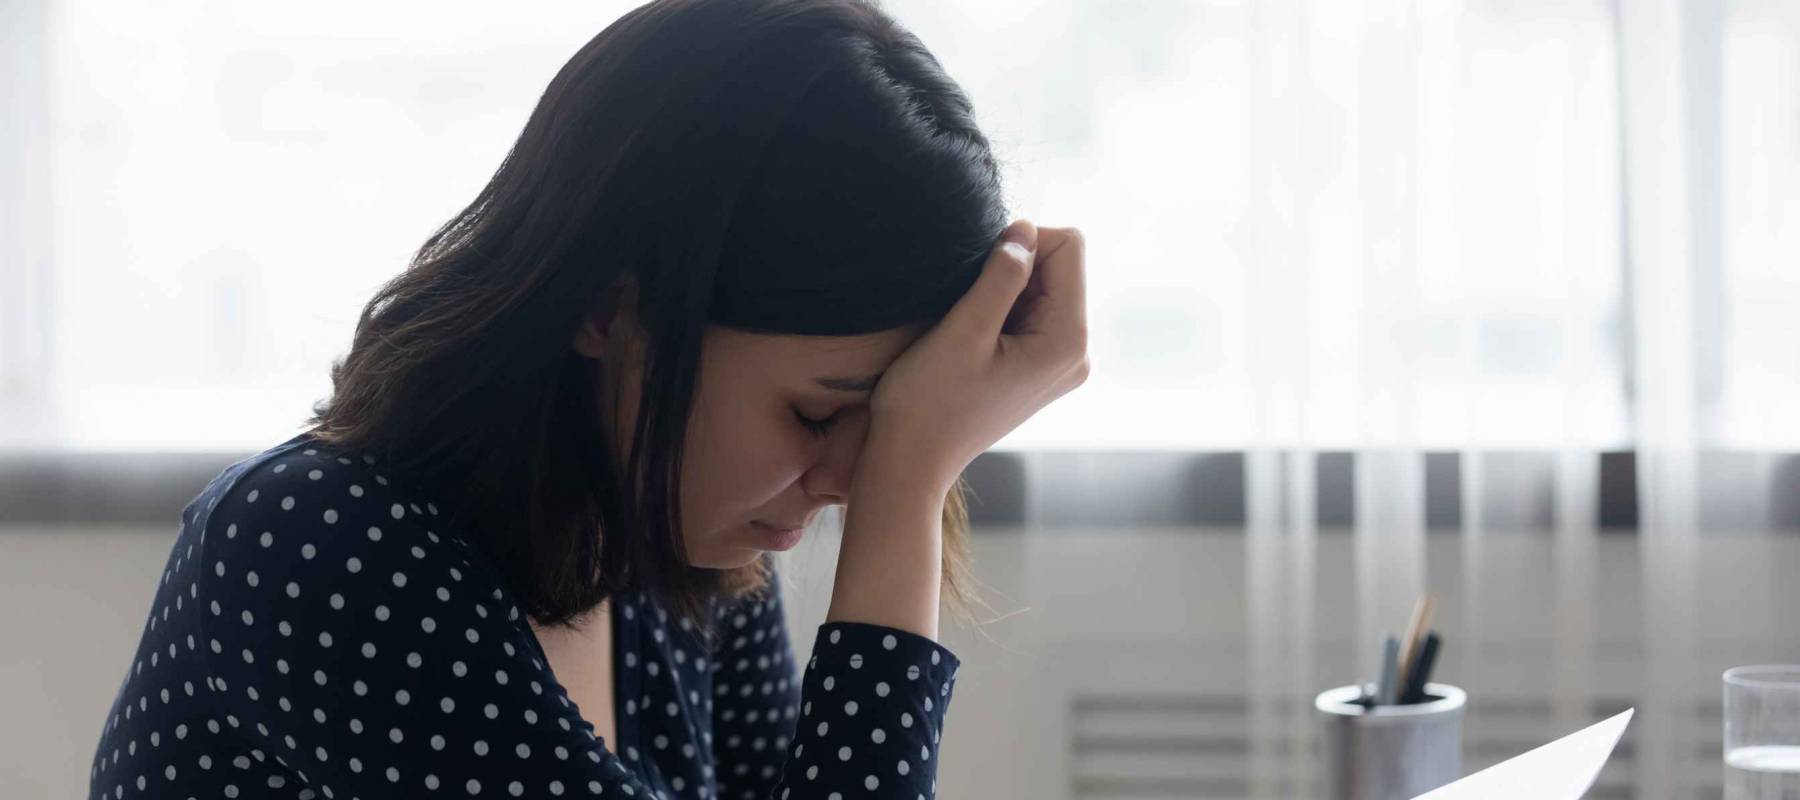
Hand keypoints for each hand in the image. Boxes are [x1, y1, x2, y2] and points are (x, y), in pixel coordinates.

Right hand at [865, 219, 1089, 484]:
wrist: (911, 461)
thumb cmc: (930, 402)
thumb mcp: (964, 330)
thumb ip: (1002, 275)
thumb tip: (1025, 229)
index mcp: (1067, 341)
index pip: (1069, 247)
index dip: (1022, 241)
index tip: (978, 271)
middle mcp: (1077, 354)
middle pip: (1060, 268)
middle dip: (1014, 268)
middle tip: (968, 305)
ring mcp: (1059, 365)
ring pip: (1042, 289)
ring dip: (1002, 292)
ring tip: (967, 328)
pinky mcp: (1038, 371)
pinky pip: (1030, 316)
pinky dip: (1000, 312)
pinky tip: (970, 340)